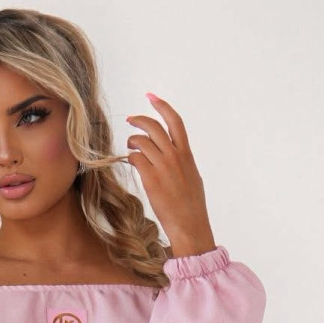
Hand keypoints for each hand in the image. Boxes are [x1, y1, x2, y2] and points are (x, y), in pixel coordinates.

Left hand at [124, 93, 215, 255]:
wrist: (190, 225)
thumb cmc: (192, 207)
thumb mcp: (192, 178)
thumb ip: (182, 163)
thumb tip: (175, 157)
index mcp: (186, 155)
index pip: (175, 122)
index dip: (162, 106)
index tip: (151, 97)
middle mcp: (175, 156)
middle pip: (153, 127)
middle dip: (139, 120)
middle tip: (131, 120)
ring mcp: (163, 167)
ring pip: (142, 141)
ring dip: (132, 141)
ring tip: (131, 147)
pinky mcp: (151, 179)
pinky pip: (136, 158)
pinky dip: (131, 157)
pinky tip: (131, 162)